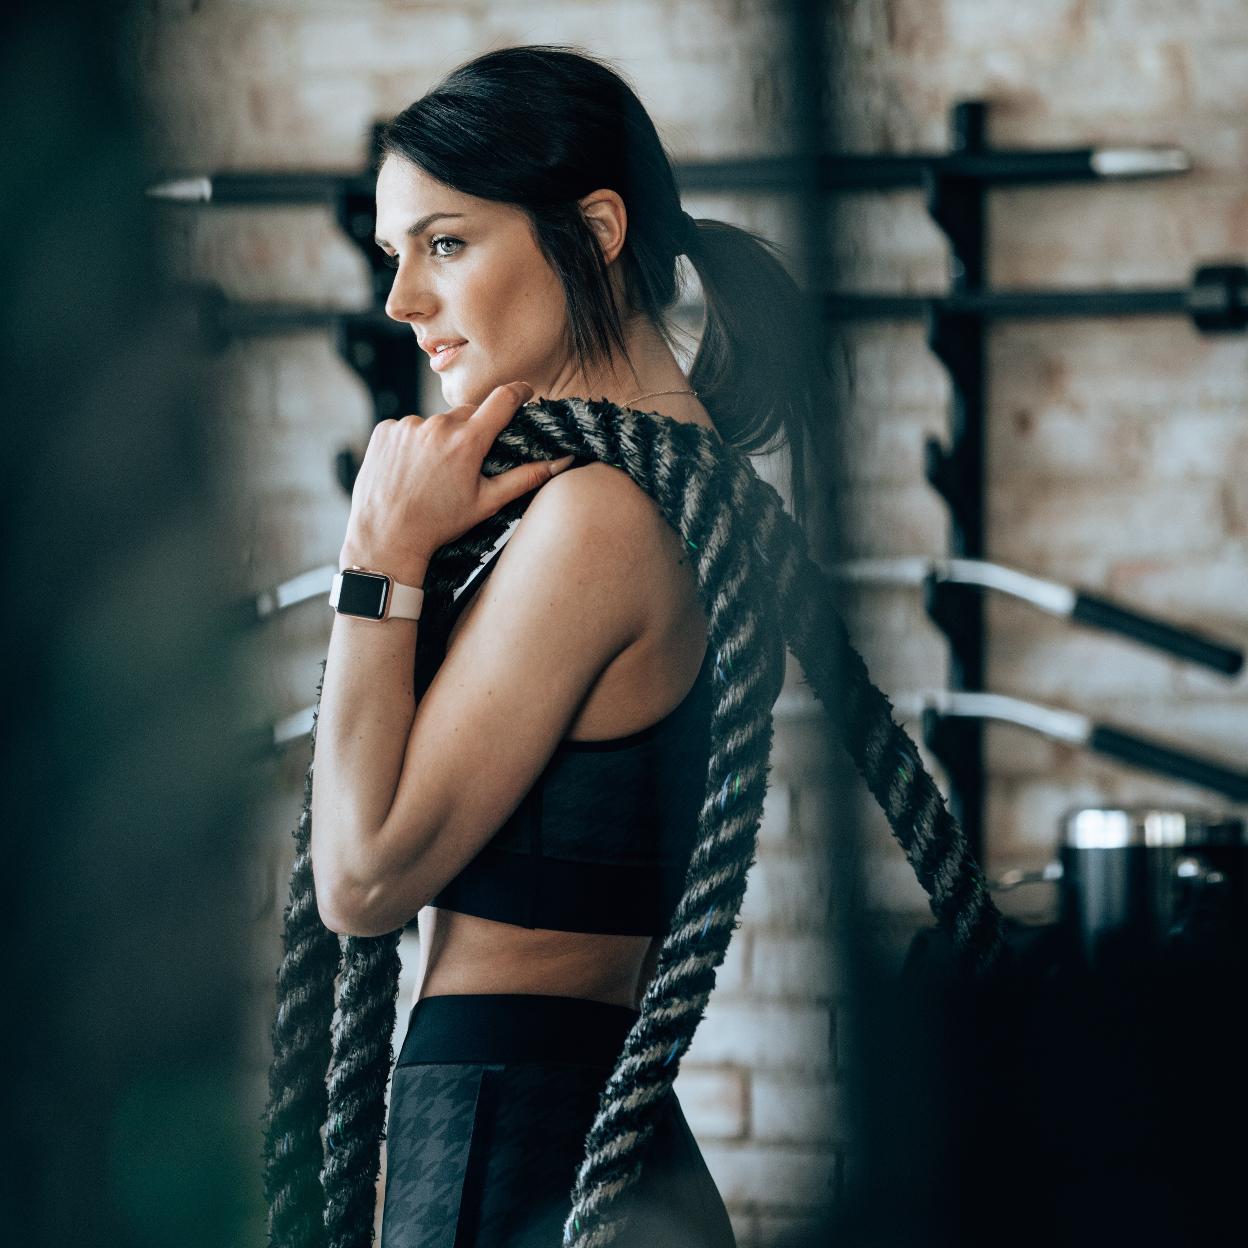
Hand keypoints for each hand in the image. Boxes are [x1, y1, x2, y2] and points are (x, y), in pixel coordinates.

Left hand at [339, 382, 574, 578]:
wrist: (385, 536)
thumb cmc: (440, 524)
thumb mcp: (487, 502)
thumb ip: (526, 477)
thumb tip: (562, 461)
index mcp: (467, 441)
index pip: (502, 399)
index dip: (518, 392)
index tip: (524, 393)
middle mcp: (437, 426)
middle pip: (467, 414)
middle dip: (472, 431)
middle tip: (465, 464)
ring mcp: (408, 426)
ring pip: (435, 423)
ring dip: (439, 440)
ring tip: (431, 474)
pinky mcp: (385, 430)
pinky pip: (408, 428)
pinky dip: (412, 444)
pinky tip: (409, 470)